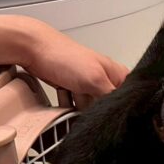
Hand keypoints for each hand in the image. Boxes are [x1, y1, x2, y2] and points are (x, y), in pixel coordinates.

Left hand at [0, 14, 127, 107]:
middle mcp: (105, 80)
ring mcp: (88, 85)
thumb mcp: (95, 79)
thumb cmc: (65, 57)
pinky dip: (69, 106)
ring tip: (72, 96)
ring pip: (91, 109)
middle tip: (87, 103)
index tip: (111, 113)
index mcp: (117, 73)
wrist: (34, 50)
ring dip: (80, 108)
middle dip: (97, 110)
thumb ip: (111, 97)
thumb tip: (122, 113)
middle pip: (108, 106)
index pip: (129, 97)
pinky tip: (64, 98)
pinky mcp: (73, 90)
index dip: (121, 107)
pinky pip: (76, 106)